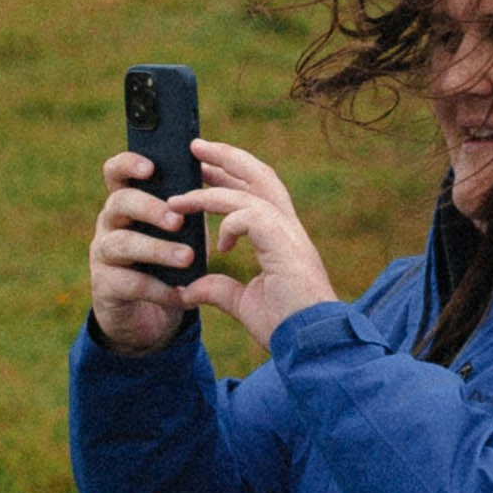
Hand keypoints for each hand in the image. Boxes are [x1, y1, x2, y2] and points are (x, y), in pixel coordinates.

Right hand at [87, 149, 208, 351]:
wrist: (150, 317)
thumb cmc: (169, 262)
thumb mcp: (182, 233)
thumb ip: (191, 211)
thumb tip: (216, 189)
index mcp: (128, 201)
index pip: (117, 171)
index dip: (129, 164)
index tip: (151, 168)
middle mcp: (110, 222)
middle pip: (119, 202)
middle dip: (150, 208)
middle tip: (178, 221)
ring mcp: (103, 254)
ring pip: (122, 243)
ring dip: (157, 249)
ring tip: (188, 258)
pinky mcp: (104, 286)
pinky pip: (130, 283)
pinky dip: (159, 289)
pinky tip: (182, 296)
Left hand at [178, 136, 339, 347]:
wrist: (313, 346)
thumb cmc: (287, 326)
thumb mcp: (244, 305)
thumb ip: (219, 290)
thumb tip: (189, 289)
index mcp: (281, 236)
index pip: (257, 189)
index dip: (231, 173)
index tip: (202, 166)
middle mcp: (288, 227)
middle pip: (260, 174)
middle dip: (227, 156)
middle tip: (194, 146)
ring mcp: (289, 234)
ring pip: (251, 192)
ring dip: (212, 190)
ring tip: (179, 196)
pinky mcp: (285, 246)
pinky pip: (252, 217)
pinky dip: (230, 223)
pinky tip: (220, 244)